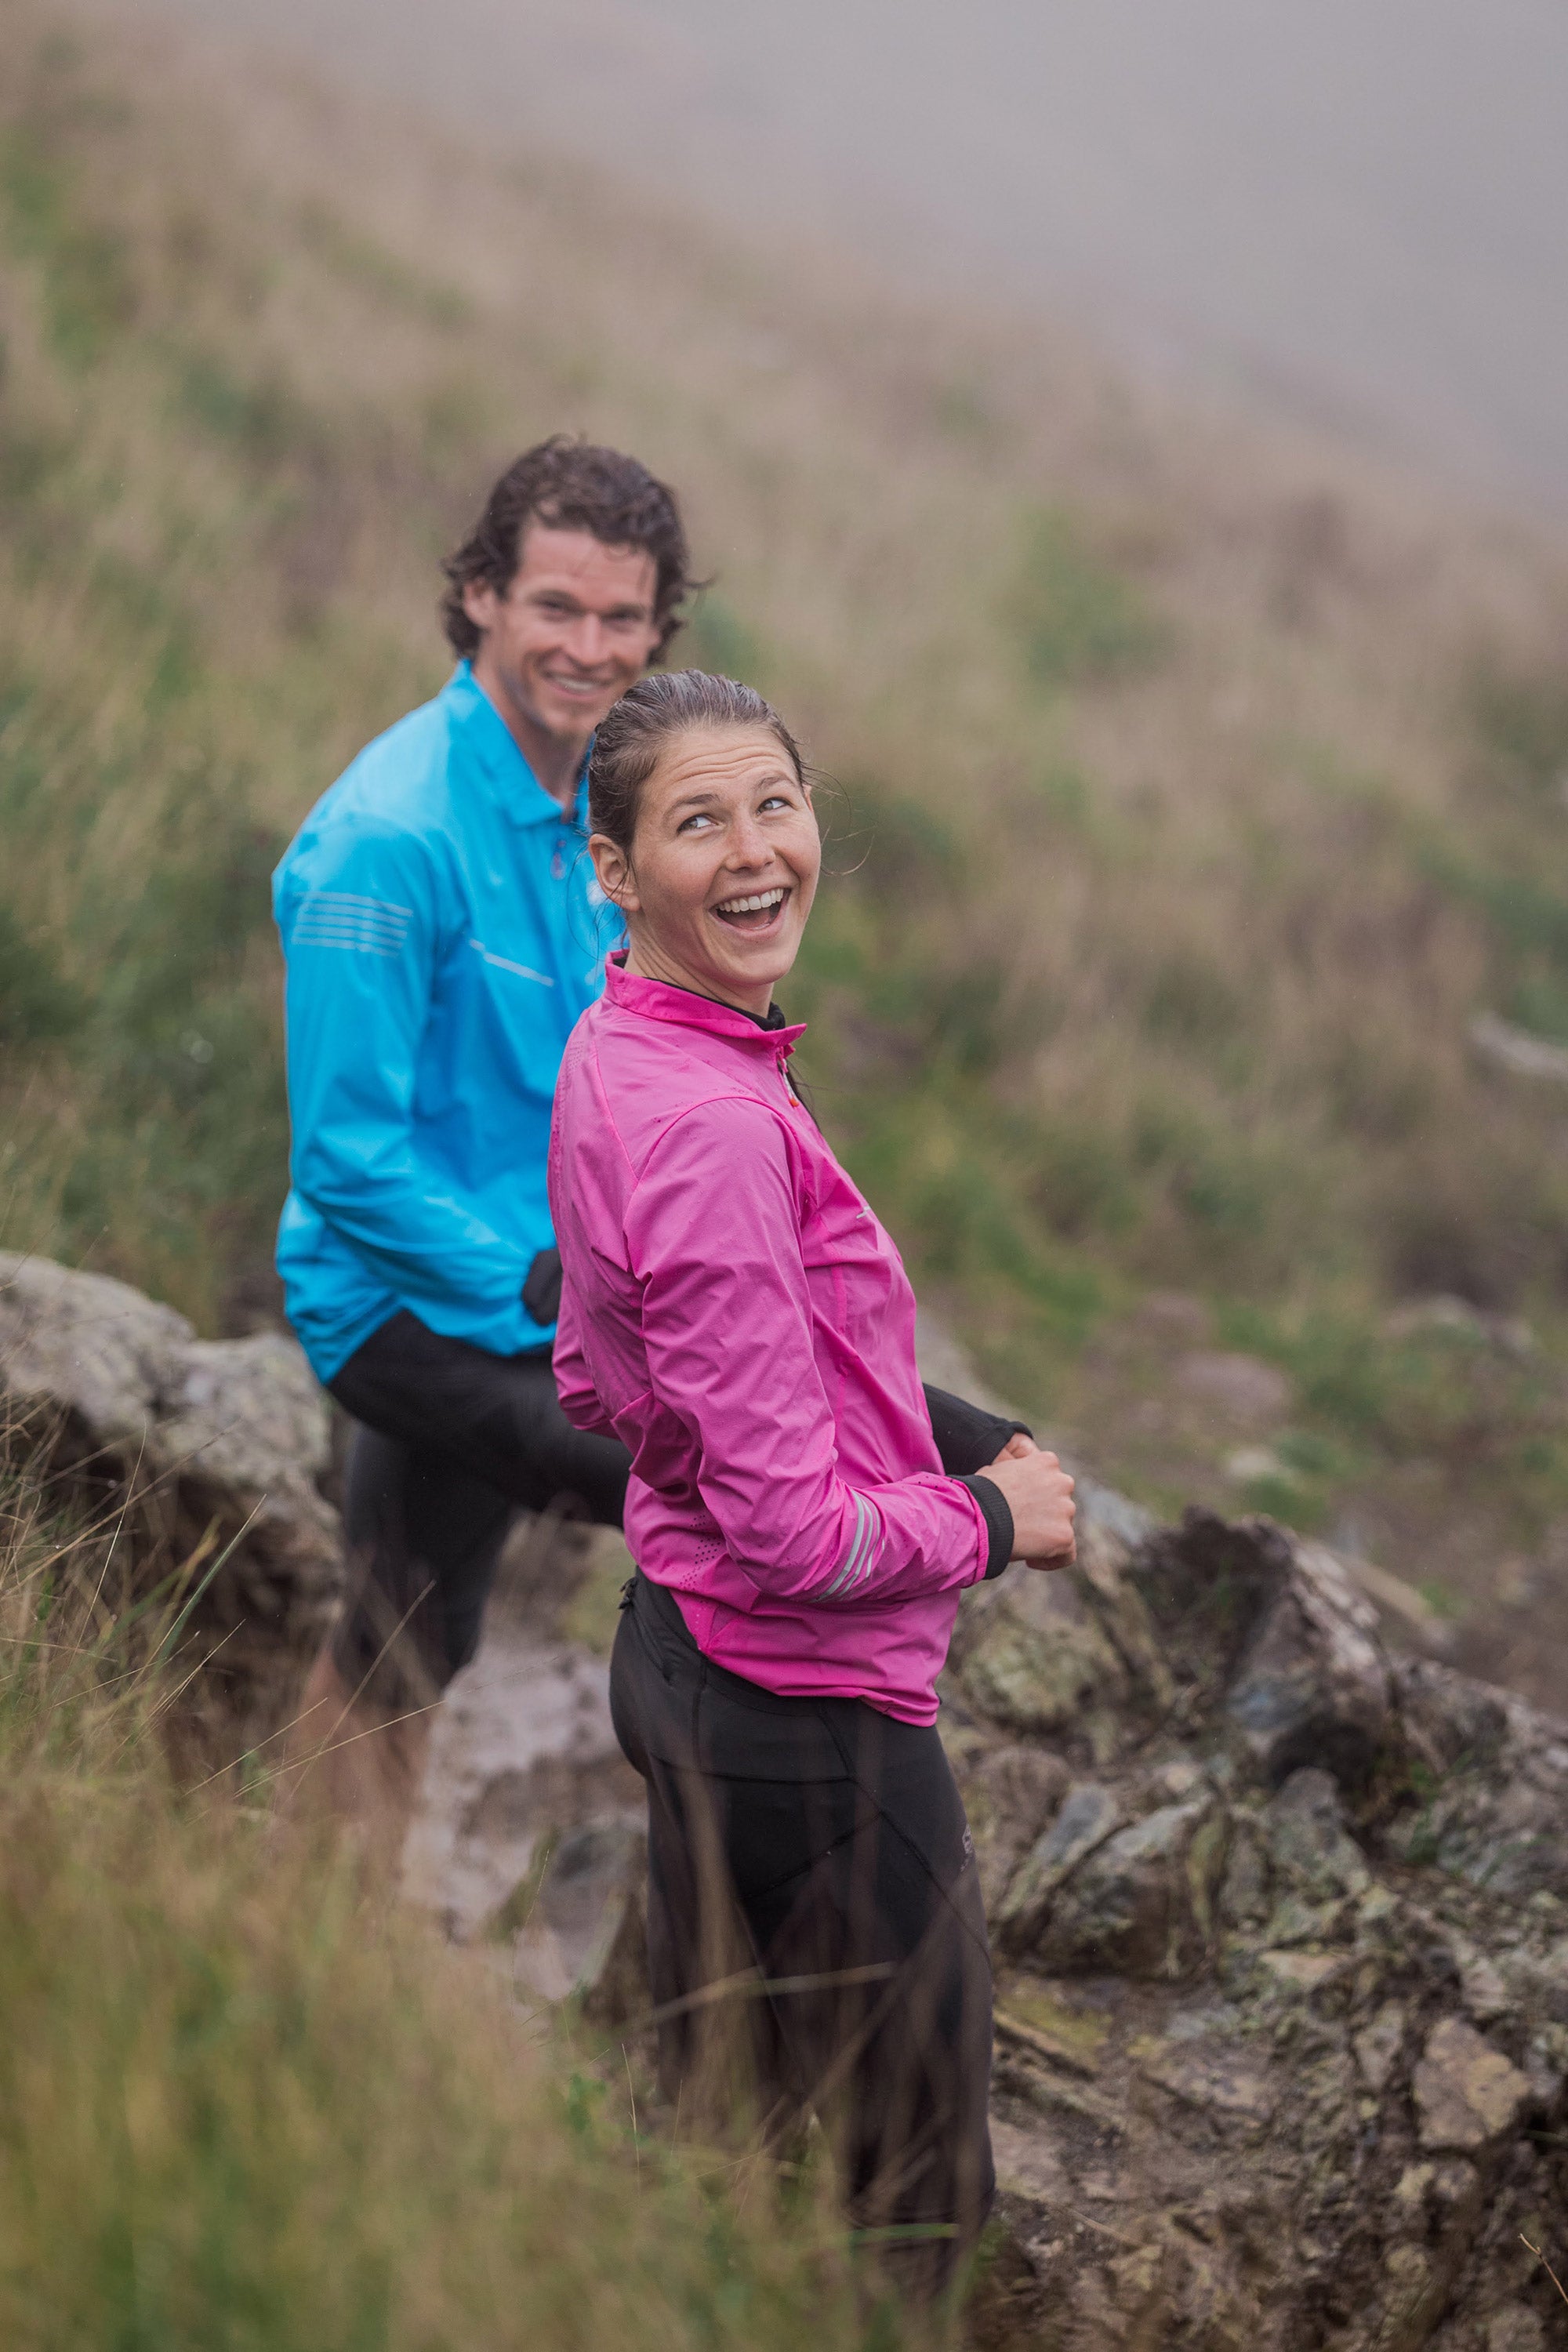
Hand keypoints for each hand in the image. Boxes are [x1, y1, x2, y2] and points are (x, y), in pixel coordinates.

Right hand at [979, 1436, 1075, 1569]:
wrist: (979, 1516)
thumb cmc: (979, 1495)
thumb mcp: (998, 1470)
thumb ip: (1015, 1474)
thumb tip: (1011, 1485)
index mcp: (1047, 1461)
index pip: (1051, 1479)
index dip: (1036, 1494)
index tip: (1020, 1506)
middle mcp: (1062, 1482)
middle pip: (1060, 1502)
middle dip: (1044, 1514)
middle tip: (1021, 1526)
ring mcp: (1066, 1509)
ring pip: (1063, 1526)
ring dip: (1046, 1534)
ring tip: (1021, 1543)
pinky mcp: (1064, 1535)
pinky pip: (1067, 1553)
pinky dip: (1052, 1559)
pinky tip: (1031, 1561)